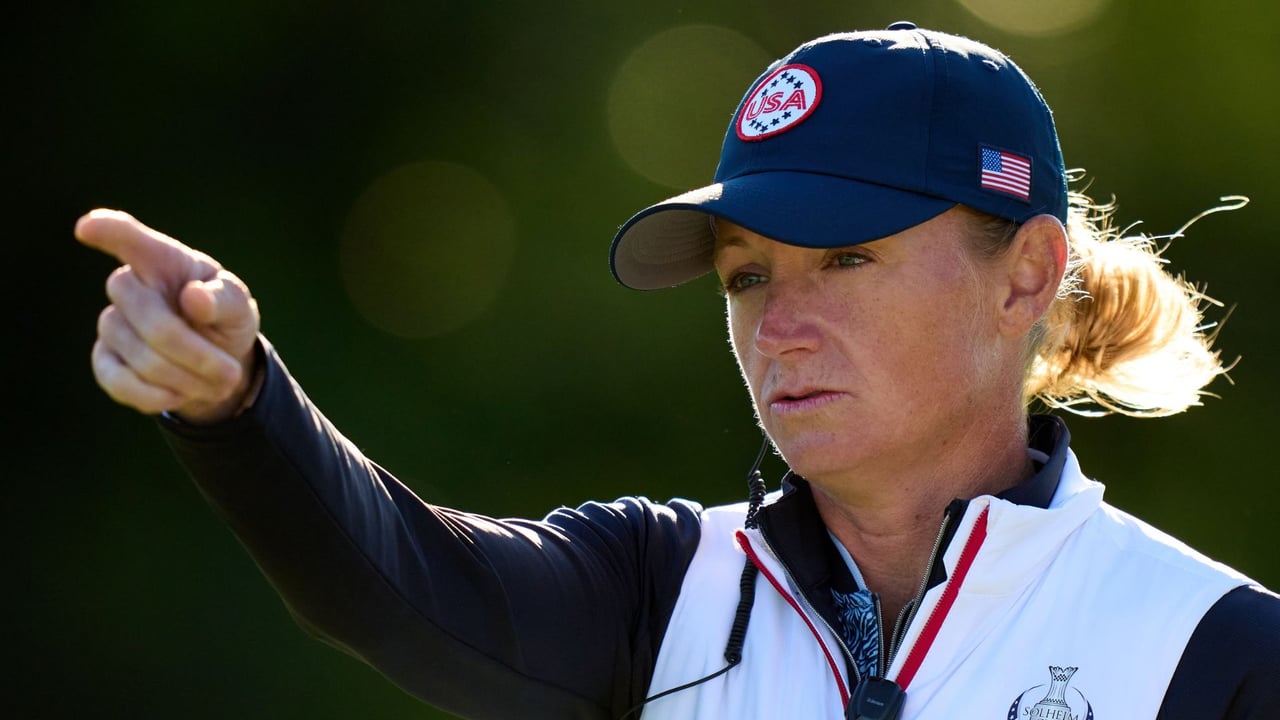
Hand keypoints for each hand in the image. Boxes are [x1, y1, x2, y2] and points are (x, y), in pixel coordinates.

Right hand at [76, 209, 261, 422]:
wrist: (214, 362)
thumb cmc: (222, 318)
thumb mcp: (238, 306)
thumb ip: (225, 298)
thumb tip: (194, 298)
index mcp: (163, 262)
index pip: (130, 240)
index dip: (109, 232)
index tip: (89, 228)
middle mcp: (130, 288)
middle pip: (148, 317)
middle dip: (194, 351)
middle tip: (230, 373)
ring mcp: (112, 325)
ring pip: (141, 357)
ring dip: (187, 379)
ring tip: (217, 384)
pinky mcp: (105, 361)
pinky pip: (121, 383)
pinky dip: (158, 396)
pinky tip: (181, 394)